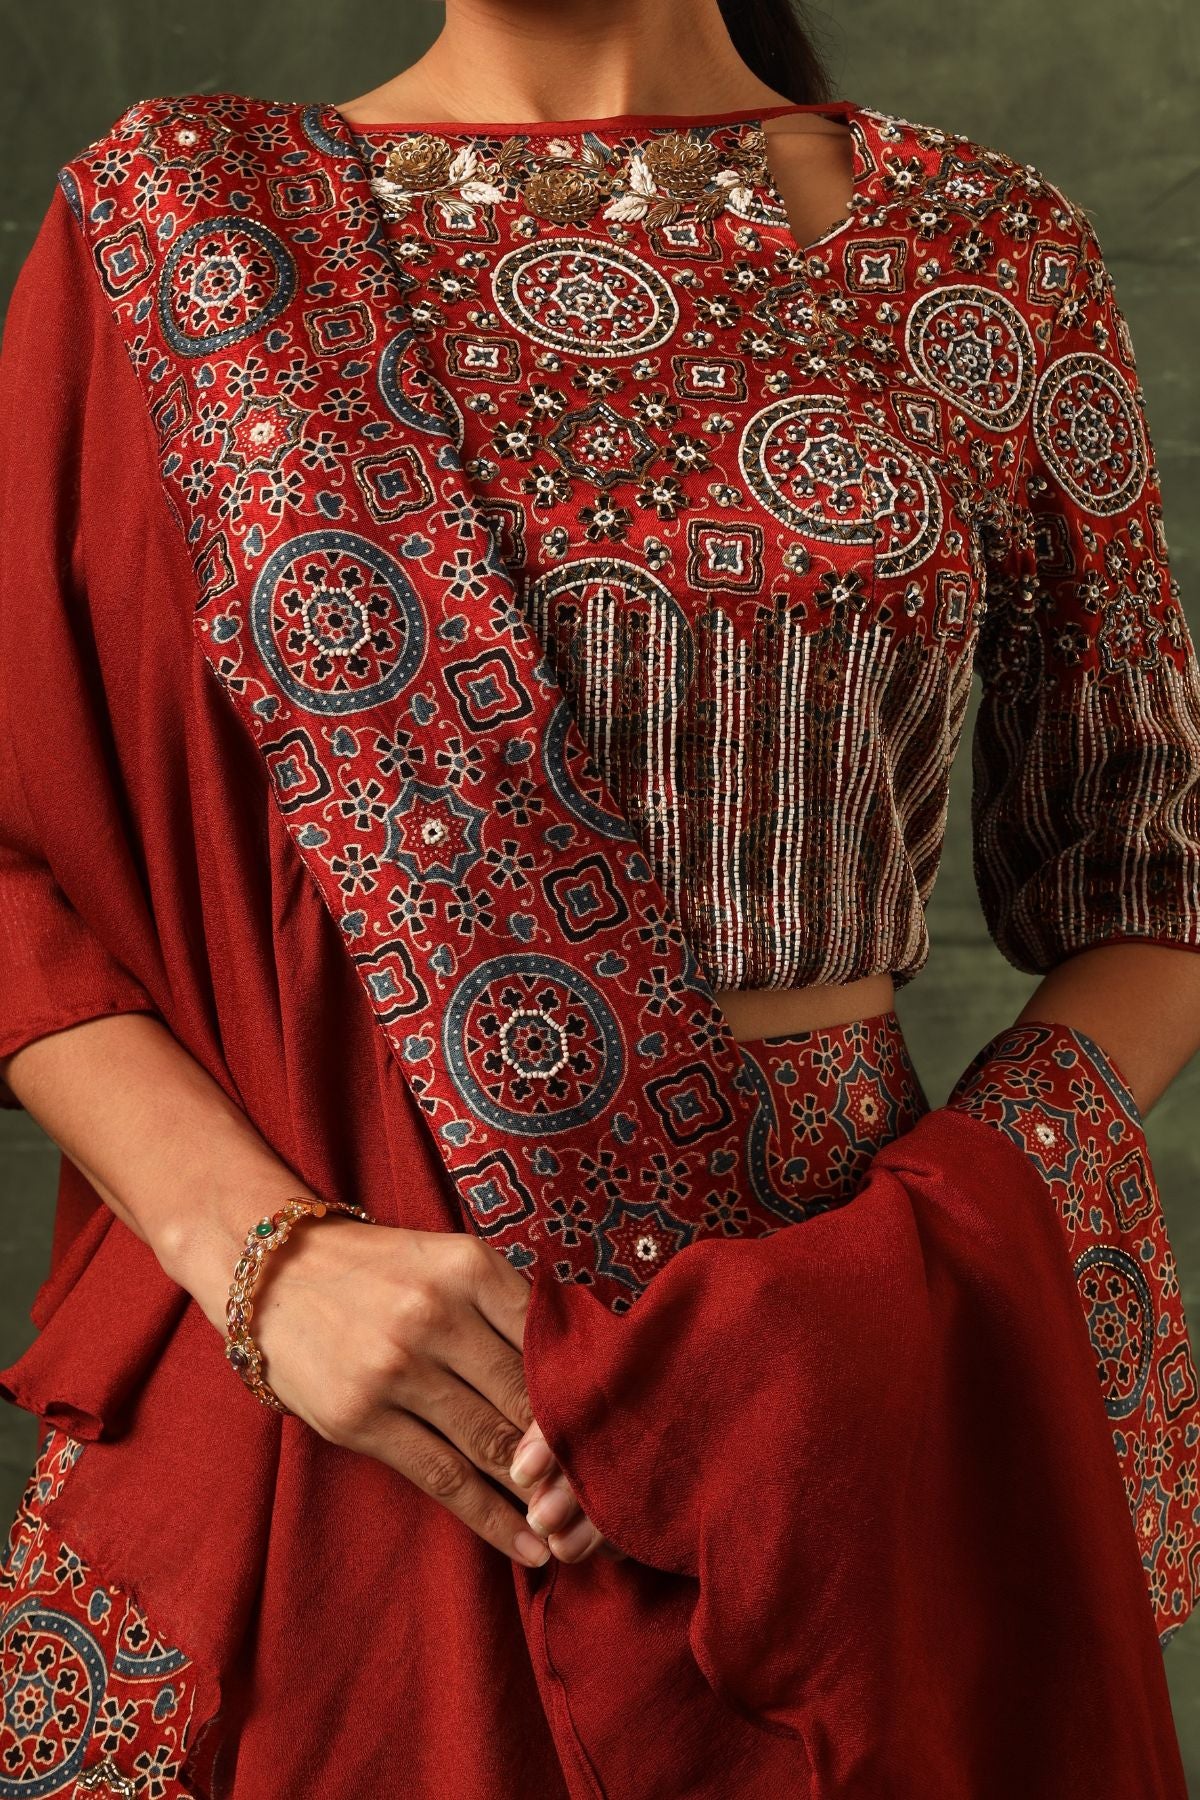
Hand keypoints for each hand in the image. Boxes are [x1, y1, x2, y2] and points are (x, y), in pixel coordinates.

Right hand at [248, 1216, 612, 1565]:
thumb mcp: (448, 1261)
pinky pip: (445, 1479)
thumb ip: (508, 1306)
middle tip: (614, 1491)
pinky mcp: (361, 1419)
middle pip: (528, 1397)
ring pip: (493, 1446)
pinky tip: (529, 1546)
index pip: (550, 1342)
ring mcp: (396, 1370)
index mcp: (469, 1267)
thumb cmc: (380, 1269)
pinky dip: (494, 1520)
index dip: (590, 1395)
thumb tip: (582, 1372)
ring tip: (582, 1531)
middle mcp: (435, 1315)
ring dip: (543, 1496)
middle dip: (574, 1452)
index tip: (623, 1433)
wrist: (273, 1272)